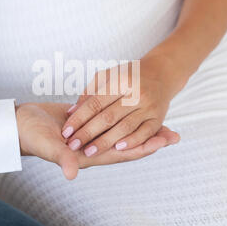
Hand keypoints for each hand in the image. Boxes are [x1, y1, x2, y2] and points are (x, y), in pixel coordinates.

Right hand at [17, 102, 179, 178]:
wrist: (21, 124)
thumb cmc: (32, 136)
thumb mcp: (47, 147)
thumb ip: (62, 159)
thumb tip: (74, 173)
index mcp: (89, 155)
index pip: (122, 154)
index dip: (143, 149)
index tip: (164, 142)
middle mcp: (94, 147)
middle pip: (128, 145)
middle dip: (149, 140)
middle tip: (174, 134)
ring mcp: (93, 135)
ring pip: (122, 132)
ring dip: (141, 128)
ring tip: (162, 123)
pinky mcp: (89, 122)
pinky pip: (112, 122)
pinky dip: (125, 118)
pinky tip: (135, 111)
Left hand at [61, 55, 182, 156]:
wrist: (161, 74)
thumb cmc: (128, 76)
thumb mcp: (107, 77)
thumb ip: (89, 94)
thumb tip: (71, 112)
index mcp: (121, 81)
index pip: (95, 103)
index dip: (79, 118)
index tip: (65, 132)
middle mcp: (136, 93)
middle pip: (108, 117)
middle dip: (88, 133)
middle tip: (72, 146)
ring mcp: (149, 107)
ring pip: (124, 128)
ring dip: (106, 142)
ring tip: (89, 152)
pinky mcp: (158, 118)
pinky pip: (145, 133)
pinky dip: (132, 142)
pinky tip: (118, 149)